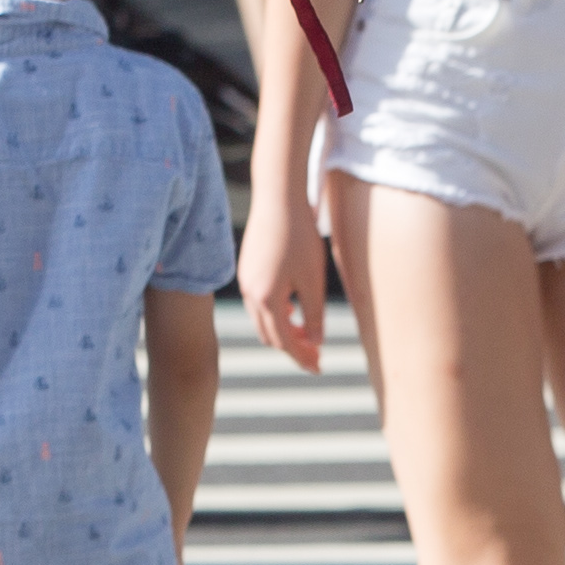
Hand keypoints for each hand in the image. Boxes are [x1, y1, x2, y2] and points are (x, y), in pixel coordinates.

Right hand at [243, 188, 329, 374]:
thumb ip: (314, 314)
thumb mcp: (314, 279)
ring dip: (283, 332)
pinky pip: (258, 303)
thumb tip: (316, 342)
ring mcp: (245, 281)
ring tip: (307, 335)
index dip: (302, 358)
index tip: (319, 368)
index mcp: (266, 299)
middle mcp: (249, 294)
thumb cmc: (300, 236)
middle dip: (293, 349)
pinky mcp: (247, 268)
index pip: (284, 342)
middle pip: (270, 336)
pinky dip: (275, 314)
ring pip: (262, 320)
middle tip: (316, 356)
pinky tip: (293, 309)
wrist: (278, 196)